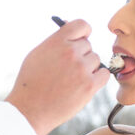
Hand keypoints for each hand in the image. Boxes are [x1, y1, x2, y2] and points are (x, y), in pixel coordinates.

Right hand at [5, 18, 109, 134]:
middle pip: (88, 46)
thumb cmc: (31, 83)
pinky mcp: (89, 85)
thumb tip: (71, 32)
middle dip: (81, 56)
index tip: (81, 40)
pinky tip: (84, 85)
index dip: (83, 33)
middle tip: (68, 69)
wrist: (30, 110)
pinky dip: (97, 79)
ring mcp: (81, 68)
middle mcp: (70, 52)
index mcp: (57, 41)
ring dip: (88, 68)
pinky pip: (104, 74)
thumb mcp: (38, 54)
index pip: (82, 25)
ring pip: (96, 60)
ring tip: (71, 80)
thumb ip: (56, 42)